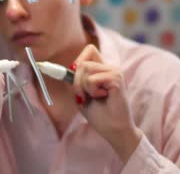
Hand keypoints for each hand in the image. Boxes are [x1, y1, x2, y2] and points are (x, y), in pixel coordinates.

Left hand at [70, 44, 142, 162]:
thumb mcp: (80, 93)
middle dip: (76, 81)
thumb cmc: (99, 114)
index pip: (89, 50)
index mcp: (103, 69)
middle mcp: (110, 67)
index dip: (78, 60)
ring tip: (95, 97)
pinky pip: (92, 79)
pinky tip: (103, 97)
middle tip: (83, 96)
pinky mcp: (117, 79)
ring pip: (85, 68)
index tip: (73, 77)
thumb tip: (62, 70)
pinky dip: (92, 91)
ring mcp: (115, 71)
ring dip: (83, 87)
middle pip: (82, 62)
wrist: (113, 130)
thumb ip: (74, 80)